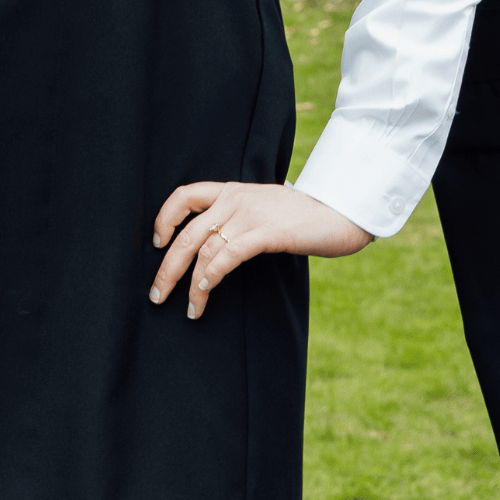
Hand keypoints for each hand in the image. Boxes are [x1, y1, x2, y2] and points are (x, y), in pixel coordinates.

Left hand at [148, 181, 371, 319]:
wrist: (342, 210)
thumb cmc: (304, 215)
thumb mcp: (264, 207)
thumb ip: (240, 217)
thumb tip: (218, 242)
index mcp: (231, 191)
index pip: (184, 196)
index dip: (164, 219)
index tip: (157, 244)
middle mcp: (234, 199)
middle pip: (187, 234)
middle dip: (167, 267)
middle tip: (157, 294)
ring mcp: (250, 215)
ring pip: (205, 250)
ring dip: (191, 283)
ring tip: (190, 309)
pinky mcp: (267, 233)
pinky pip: (230, 254)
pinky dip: (213, 273)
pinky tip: (206, 289)